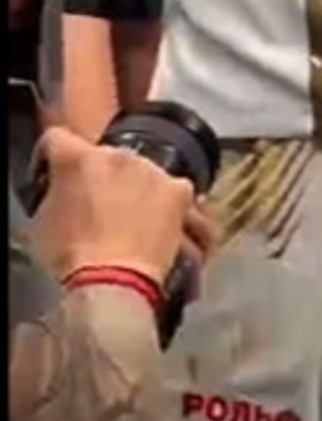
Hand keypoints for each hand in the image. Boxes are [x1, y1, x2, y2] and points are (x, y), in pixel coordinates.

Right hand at [27, 126, 194, 288]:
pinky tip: (158, 224)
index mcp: (77, 159)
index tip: (54, 174)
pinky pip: (172, 189)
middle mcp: (118, 154)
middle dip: (100, 177)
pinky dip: (166, 202)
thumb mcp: (44, 220)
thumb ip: (56, 190)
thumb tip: (63, 188)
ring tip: (128, 222)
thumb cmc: (72, 258)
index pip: (58, 139)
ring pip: (141, 171)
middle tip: (96, 207)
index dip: (53, 158)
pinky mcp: (178, 189)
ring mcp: (152, 170)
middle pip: (106, 156)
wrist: (113, 281)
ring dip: (135, 188)